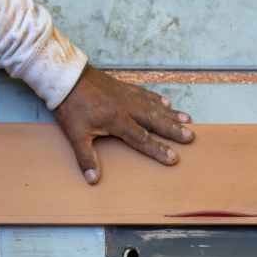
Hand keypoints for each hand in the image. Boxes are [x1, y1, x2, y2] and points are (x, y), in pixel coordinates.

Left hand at [54, 65, 194, 184]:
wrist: (66, 76)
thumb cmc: (70, 106)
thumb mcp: (75, 135)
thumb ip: (85, 157)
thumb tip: (92, 179)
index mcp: (116, 121)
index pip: (142, 139)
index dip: (158, 150)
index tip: (173, 158)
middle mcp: (127, 108)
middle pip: (155, 121)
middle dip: (173, 130)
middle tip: (190, 137)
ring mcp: (127, 96)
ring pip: (154, 106)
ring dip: (171, 114)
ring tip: (188, 120)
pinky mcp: (124, 87)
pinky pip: (145, 94)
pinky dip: (157, 99)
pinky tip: (167, 102)